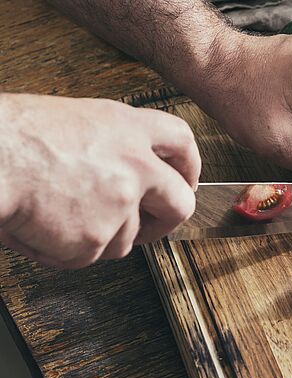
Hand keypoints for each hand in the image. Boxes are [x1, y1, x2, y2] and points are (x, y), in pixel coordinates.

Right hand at [0, 94, 199, 268]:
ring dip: (97, 237)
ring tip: (56, 214)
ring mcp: (120, 205)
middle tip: (149, 225)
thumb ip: (109, 146)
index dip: (188, 166)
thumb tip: (119, 173)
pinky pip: (88, 257)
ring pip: (126, 238)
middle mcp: (134, 166)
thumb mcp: (72, 120)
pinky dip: (62, 251)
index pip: (181, 142)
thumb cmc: (13, 136)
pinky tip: (40, 227)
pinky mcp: (96, 238)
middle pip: (180, 204)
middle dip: (166, 221)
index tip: (185, 180)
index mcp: (126, 128)